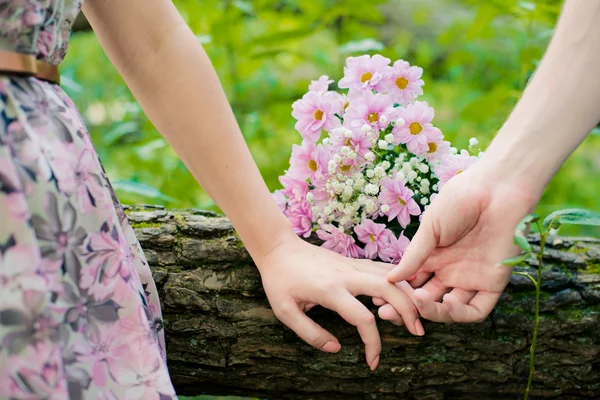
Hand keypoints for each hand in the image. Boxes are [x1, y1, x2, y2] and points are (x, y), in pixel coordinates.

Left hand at [255, 230, 423, 369]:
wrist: (278, 248)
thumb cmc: (279, 280)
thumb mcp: (285, 311)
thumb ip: (310, 333)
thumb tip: (336, 349)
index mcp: (330, 290)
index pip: (363, 319)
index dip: (373, 343)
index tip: (372, 361)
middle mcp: (346, 275)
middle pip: (389, 289)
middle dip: (408, 310)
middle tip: (418, 331)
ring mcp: (351, 265)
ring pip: (390, 275)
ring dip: (407, 293)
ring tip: (415, 314)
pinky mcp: (352, 262)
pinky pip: (381, 269)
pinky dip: (397, 280)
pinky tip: (402, 294)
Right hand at [381, 162, 536, 323]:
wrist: (498, 189)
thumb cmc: (462, 200)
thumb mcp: (430, 228)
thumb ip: (414, 256)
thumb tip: (390, 279)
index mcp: (434, 257)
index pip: (412, 283)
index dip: (397, 293)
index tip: (378, 298)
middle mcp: (451, 271)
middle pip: (427, 300)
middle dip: (408, 308)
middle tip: (387, 311)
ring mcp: (471, 278)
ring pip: (450, 309)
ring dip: (432, 312)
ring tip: (417, 300)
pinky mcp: (493, 283)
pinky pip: (477, 310)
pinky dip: (460, 314)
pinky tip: (447, 304)